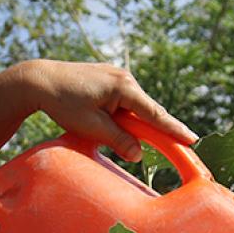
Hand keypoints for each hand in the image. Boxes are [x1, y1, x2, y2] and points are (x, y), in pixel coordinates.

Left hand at [13, 59, 197, 159]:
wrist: (41, 80)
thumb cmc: (64, 103)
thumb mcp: (92, 127)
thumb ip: (118, 140)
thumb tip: (139, 155)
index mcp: (123, 88)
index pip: (154, 114)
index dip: (173, 129)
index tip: (192, 139)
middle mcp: (125, 78)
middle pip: (148, 110)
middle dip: (161, 129)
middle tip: (183, 144)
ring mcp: (117, 76)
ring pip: (135, 107)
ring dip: (137, 124)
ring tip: (136, 138)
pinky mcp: (109, 80)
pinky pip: (125, 102)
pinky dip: (127, 116)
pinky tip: (120, 125)